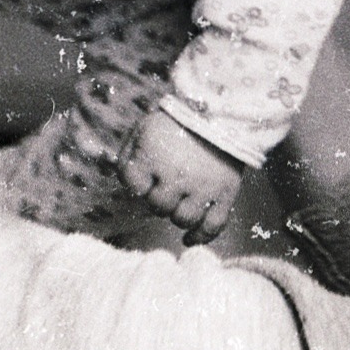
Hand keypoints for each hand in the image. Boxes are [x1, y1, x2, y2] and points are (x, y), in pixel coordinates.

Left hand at [118, 109, 244, 243]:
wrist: (223, 111)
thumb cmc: (178, 121)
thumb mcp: (145, 128)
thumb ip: (129, 155)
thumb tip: (123, 182)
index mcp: (154, 154)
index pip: (134, 185)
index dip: (140, 183)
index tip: (148, 175)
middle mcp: (177, 174)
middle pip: (158, 206)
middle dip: (161, 198)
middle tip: (169, 184)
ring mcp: (203, 186)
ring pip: (183, 219)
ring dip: (179, 212)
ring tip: (182, 199)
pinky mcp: (226, 193)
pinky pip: (212, 227)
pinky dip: (200, 236)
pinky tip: (189, 238)